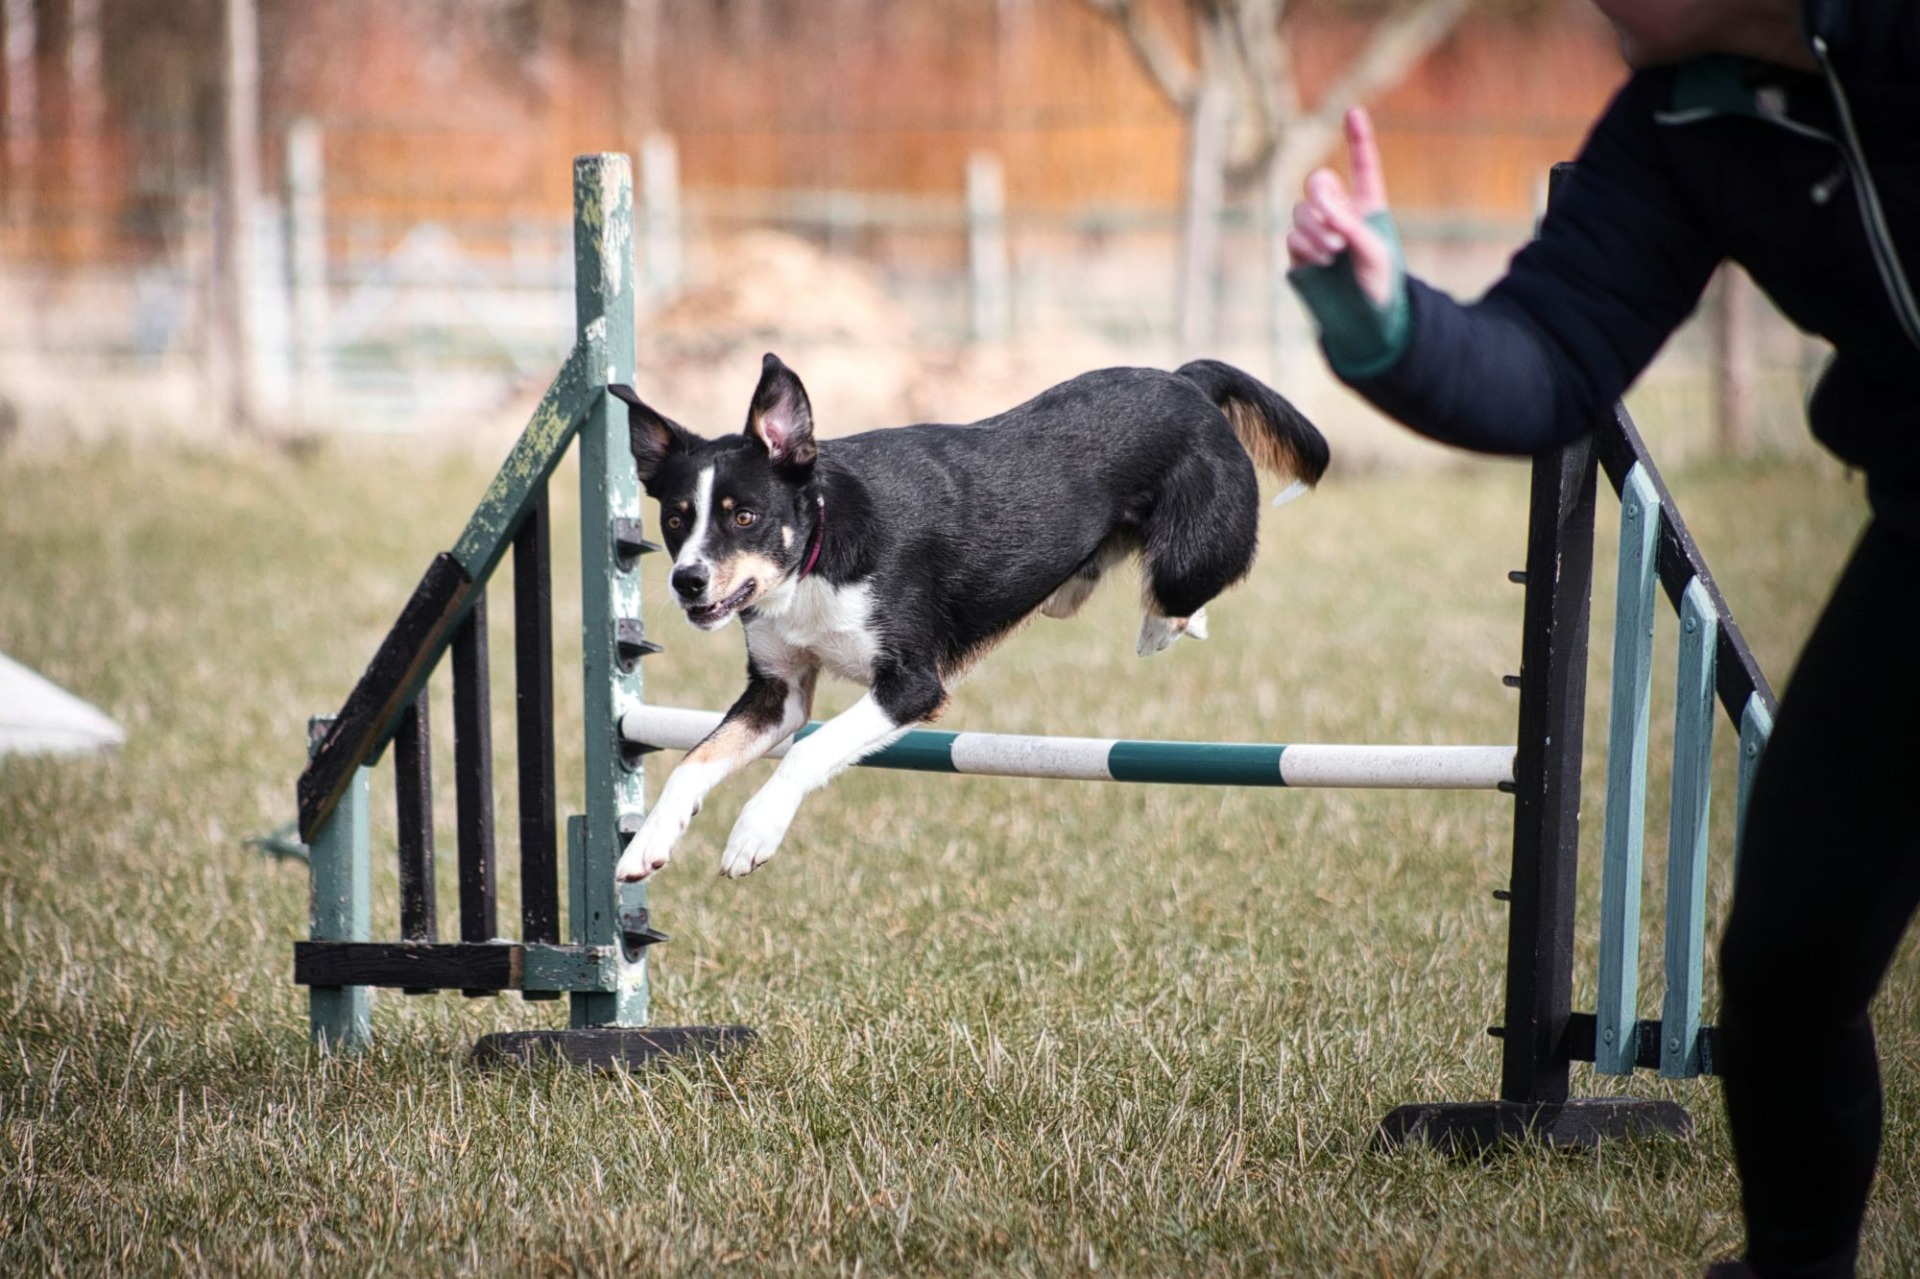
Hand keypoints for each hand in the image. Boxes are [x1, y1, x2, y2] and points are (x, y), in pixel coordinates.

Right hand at [1287, 107, 1396, 307]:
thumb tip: (1322, 208)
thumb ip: (1351, 225)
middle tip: (1330, 215)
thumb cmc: (1380, 285)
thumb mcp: (1376, 252)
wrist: (1363, 321)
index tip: (1353, 113)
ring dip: (1316, 228)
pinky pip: (1292, 238)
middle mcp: (1339, 214)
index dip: (1357, 139)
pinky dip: (1306, 246)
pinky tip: (1321, 262)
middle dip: (1321, 193)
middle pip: (1318, 183)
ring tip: (1334, 251)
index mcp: (1367, 206)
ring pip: (1301, 212)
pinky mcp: (1299, 256)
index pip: (1363, 165)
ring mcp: (1316, 234)